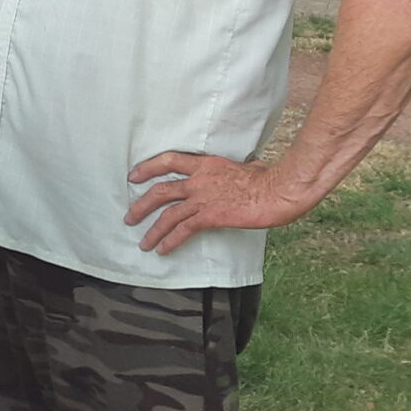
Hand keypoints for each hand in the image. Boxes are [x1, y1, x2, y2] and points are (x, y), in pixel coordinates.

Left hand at [125, 151, 308, 253]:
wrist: (280, 190)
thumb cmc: (272, 179)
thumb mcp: (251, 167)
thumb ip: (242, 168)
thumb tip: (250, 167)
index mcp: (207, 164)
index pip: (170, 160)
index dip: (148, 167)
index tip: (133, 175)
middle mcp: (199, 180)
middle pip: (160, 191)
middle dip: (141, 205)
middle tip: (130, 217)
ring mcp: (203, 198)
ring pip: (167, 214)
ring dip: (152, 230)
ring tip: (143, 243)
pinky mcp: (211, 215)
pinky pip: (183, 229)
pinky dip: (170, 240)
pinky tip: (163, 250)